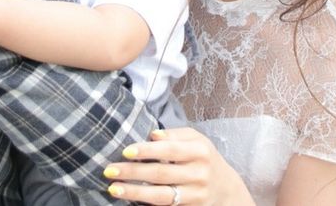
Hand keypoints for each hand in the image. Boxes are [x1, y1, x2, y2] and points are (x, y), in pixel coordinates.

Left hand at [103, 128, 253, 204]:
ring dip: (134, 192)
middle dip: (133, 172)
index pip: (169, 150)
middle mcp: (198, 173)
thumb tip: (151, 135)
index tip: (126, 151)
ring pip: (161, 195)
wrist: (226, 189)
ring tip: (113, 188)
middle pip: (161, 174)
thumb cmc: (203, 157)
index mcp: (199, 151)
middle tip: (109, 169)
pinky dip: (145, 203)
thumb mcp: (196, 140)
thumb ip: (175, 135)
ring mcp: (194, 195)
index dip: (147, 151)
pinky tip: (129, 199)